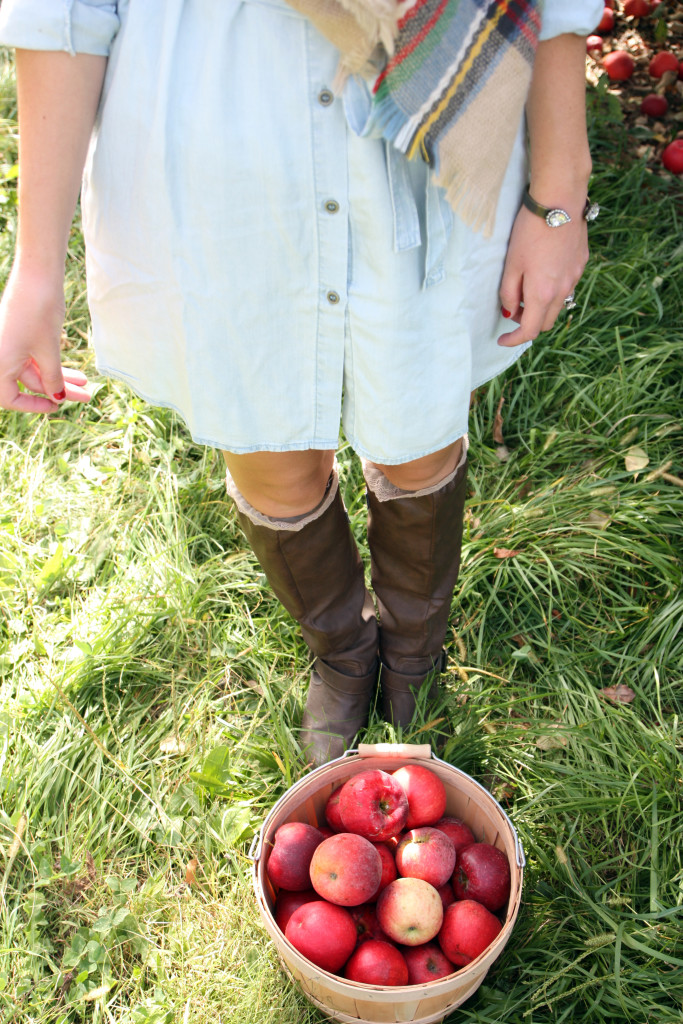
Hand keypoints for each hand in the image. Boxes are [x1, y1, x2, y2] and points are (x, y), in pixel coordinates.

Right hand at [0, 264, 91, 412]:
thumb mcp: (48, 351)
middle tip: (86, 396)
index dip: (34, 405)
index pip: (9, 398)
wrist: (37, 276)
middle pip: (27, 384)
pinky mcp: (17, 336)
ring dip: (59, 378)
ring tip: (86, 385)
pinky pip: (34, 358)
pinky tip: (75, 373)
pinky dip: (53, 365)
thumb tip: (59, 398)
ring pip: (34, 371)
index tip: (57, 405)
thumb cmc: (38, 313)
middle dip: (58, 390)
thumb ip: (52, 378)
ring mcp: (7, 346)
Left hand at [497, 205, 588, 347]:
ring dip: (541, 306)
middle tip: (512, 310)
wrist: (559, 201)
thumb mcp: (511, 265)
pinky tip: (543, 272)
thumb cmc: (529, 231)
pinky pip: (567, 287)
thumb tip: (509, 313)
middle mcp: (563, 290)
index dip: (514, 340)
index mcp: (542, 294)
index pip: (530, 330)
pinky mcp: (581, 263)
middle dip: (528, 323)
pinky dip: (553, 290)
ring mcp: (575, 277)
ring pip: (558, 305)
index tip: (502, 339)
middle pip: (546, 322)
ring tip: (526, 289)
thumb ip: (508, 293)